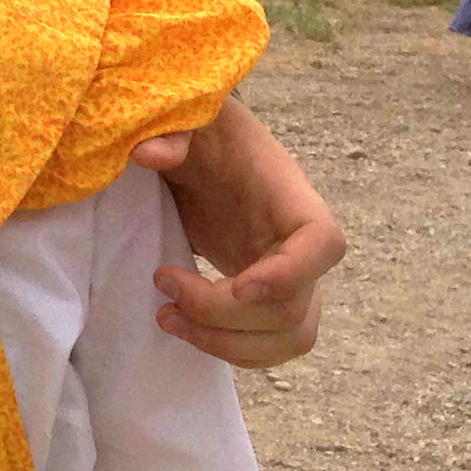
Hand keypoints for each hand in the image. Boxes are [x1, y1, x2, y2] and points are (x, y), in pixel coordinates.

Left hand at [131, 99, 343, 367]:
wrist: (212, 152)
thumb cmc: (208, 134)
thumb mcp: (191, 121)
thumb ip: (174, 132)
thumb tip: (148, 154)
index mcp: (294, 200)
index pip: (322, 244)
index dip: (290, 275)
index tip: (238, 287)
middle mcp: (303, 248)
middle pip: (294, 308)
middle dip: (224, 314)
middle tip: (163, 288)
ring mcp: (292, 279)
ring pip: (288, 338)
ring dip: (226, 344)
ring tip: (167, 318)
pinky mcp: (270, 299)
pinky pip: (270, 345)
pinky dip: (229, 349)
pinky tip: (184, 325)